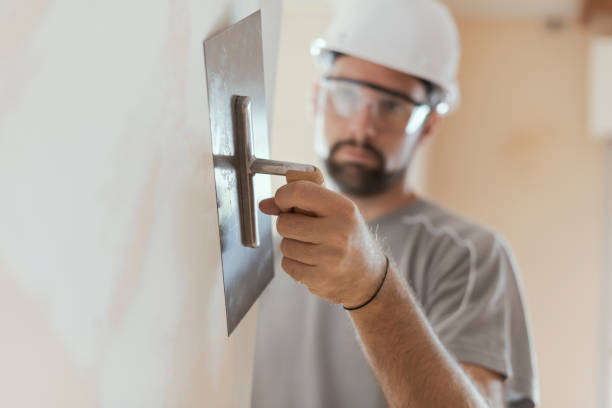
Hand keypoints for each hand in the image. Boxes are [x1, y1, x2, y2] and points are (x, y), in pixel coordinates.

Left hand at [259, 181, 386, 306]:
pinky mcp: (320, 279)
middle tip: (301, 229)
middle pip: (285, 223)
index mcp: (343, 209)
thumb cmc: (349, 238)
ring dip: (291, 245)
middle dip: (287, 225)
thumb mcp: (335, 212)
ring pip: (285, 245)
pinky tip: (312, 262)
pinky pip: (288, 265)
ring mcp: (330, 258)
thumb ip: (301, 202)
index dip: (283, 196)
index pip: (300, 191)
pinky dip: (294, 263)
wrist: (369, 277)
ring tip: (311, 247)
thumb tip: (265, 205)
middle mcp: (339, 233)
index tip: (282, 203)